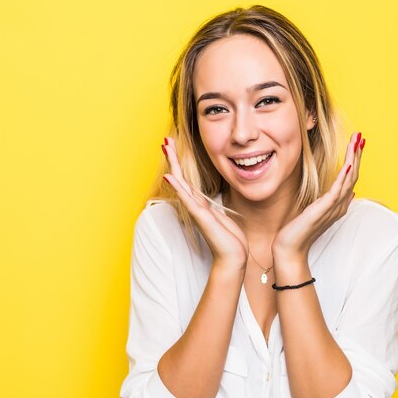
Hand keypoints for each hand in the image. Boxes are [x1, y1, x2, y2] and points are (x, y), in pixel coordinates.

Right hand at [161, 137, 248, 269]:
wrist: (233, 257)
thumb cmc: (230, 239)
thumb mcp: (223, 217)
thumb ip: (214, 208)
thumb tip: (211, 200)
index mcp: (201, 204)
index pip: (186, 179)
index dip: (179, 163)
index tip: (173, 146)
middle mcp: (195, 205)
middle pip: (180, 177)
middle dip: (173, 158)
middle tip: (165, 140)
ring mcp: (196, 211)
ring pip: (181, 183)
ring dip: (173, 165)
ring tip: (165, 148)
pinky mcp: (201, 217)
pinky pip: (188, 199)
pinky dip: (178, 188)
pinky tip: (170, 177)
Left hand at [272, 132, 365, 262]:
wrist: (290, 249)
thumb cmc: (299, 230)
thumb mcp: (317, 211)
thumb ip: (332, 201)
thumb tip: (349, 191)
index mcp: (338, 204)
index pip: (351, 177)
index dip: (355, 159)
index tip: (358, 142)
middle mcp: (339, 205)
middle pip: (353, 175)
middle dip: (357, 154)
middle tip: (360, 136)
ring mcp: (332, 208)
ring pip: (348, 180)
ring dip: (353, 160)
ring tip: (357, 142)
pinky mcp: (323, 211)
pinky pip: (336, 192)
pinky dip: (343, 177)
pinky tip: (347, 165)